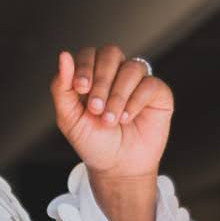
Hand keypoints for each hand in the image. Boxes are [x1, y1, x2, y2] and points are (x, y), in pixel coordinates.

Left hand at [50, 45, 172, 177]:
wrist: (117, 167)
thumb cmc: (93, 142)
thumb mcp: (69, 118)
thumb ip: (62, 87)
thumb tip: (63, 55)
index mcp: (93, 75)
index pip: (89, 54)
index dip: (85, 66)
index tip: (81, 88)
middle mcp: (116, 73)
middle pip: (111, 53)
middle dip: (101, 80)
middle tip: (95, 109)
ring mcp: (138, 81)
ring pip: (131, 68)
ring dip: (117, 95)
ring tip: (110, 120)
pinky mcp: (158, 93)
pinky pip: (150, 84)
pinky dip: (136, 101)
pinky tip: (126, 118)